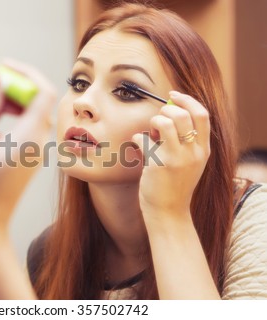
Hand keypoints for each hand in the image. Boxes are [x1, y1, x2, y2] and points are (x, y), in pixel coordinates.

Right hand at [0, 60, 56, 248]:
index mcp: (30, 136)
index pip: (43, 90)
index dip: (25, 73)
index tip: (1, 67)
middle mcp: (37, 143)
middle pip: (31, 102)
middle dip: (3, 93)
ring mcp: (31, 152)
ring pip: (16, 119)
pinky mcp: (22, 160)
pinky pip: (10, 135)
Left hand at [132, 91, 210, 224]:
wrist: (169, 213)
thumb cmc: (174, 185)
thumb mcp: (189, 162)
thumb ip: (185, 141)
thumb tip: (167, 113)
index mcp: (204, 149)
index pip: (202, 114)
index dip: (186, 100)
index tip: (172, 96)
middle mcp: (194, 152)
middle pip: (182, 114)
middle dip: (165, 111)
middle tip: (157, 122)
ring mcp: (177, 158)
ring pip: (164, 122)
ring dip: (153, 122)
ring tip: (150, 134)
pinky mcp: (159, 165)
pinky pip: (144, 139)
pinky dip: (138, 138)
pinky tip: (138, 147)